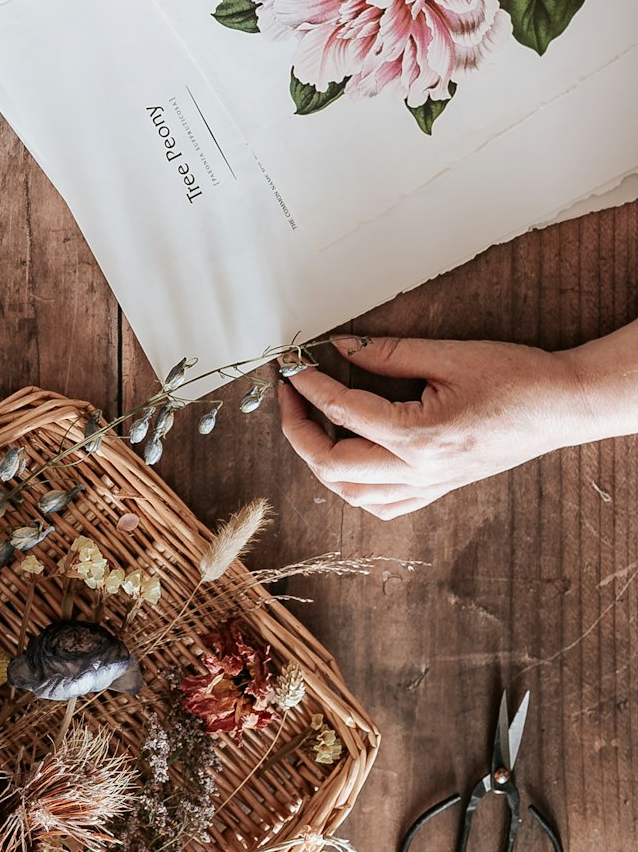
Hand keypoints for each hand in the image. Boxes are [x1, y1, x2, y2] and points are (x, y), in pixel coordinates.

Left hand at [279, 334, 591, 518]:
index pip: (342, 412)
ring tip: (310, 421)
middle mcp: (420, 471)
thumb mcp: (449, 354)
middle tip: (289, 392)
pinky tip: (347, 455)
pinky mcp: (437, 489)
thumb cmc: (516, 378)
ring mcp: (429, 486)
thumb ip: (387, 353)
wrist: (562, 407)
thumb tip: (340, 347)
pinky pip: (380, 504)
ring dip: (320, 460)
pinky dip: (352, 485)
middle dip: (297, 428)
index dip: (308, 385)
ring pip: (351, 493)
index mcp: (420, 437)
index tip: (292, 365)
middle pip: (332, 466)